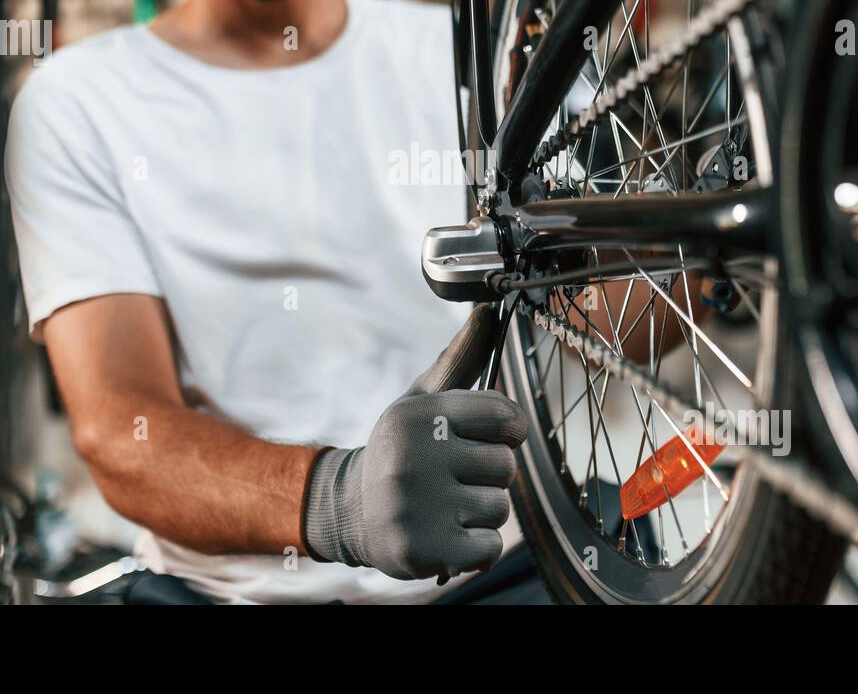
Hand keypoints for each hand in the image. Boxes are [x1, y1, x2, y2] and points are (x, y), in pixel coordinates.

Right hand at [302, 304, 528, 580]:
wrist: (350, 512)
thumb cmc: (400, 451)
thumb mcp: (421, 401)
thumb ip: (459, 358)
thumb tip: (487, 309)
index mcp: (420, 416)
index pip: (505, 416)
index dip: (507, 431)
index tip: (487, 439)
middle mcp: (415, 456)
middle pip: (506, 466)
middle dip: (488, 476)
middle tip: (452, 479)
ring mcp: (418, 505)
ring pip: (500, 507)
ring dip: (480, 513)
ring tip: (445, 507)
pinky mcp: (424, 548)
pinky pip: (489, 547)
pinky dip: (476, 549)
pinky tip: (446, 536)